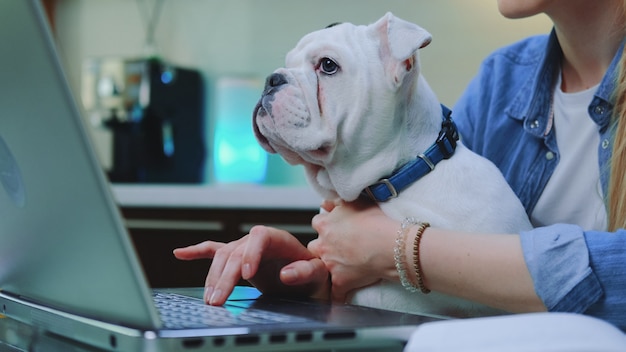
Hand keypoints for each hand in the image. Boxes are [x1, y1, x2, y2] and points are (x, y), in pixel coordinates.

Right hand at [174, 225, 328, 304]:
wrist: (309, 278)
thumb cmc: (315, 274)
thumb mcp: (318, 274)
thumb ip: (305, 272)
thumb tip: (285, 273)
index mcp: (278, 238)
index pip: (259, 237)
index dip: (251, 253)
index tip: (247, 275)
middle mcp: (258, 240)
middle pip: (236, 251)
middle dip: (226, 276)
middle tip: (218, 300)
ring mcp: (245, 248)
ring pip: (223, 257)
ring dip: (213, 278)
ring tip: (210, 299)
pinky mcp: (237, 258)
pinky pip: (214, 251)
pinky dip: (197, 253)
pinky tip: (181, 254)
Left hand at [308, 199, 398, 301]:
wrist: (391, 245)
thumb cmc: (377, 222)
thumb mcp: (356, 203)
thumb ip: (337, 203)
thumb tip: (326, 203)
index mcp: (325, 224)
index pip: (318, 223)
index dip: (327, 226)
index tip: (336, 229)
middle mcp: (323, 244)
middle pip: (314, 246)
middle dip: (323, 247)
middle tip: (340, 248)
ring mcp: (330, 264)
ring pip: (320, 268)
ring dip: (328, 267)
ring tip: (343, 267)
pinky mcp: (340, 281)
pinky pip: (334, 293)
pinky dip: (337, 295)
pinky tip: (341, 297)